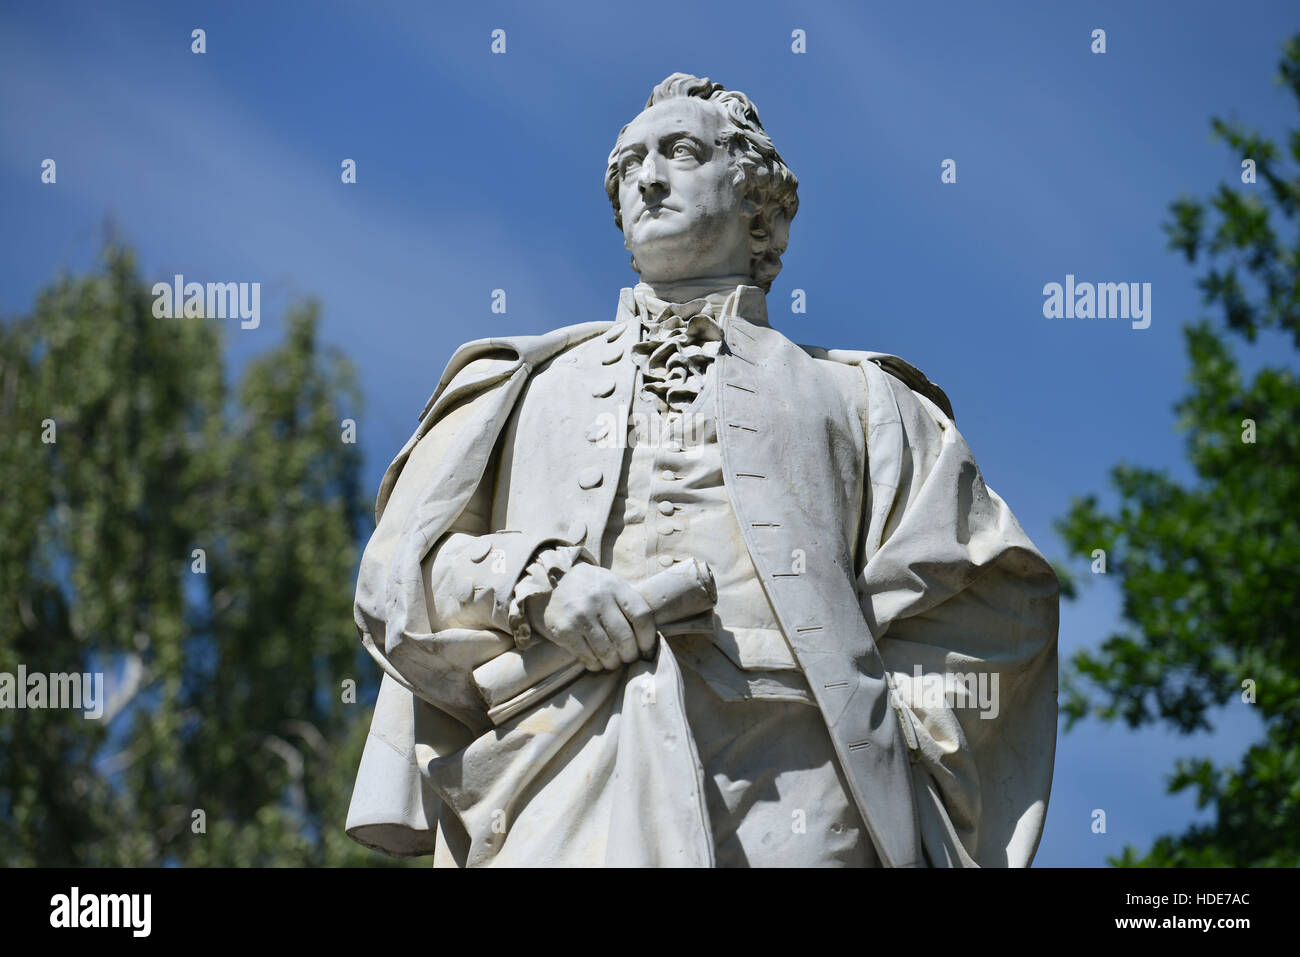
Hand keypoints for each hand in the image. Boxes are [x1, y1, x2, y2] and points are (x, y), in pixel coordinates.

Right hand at [531, 564, 656, 670]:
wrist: (549, 583)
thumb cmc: (589, 588)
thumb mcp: (610, 584)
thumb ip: (628, 604)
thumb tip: (650, 637)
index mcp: (615, 586)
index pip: (642, 616)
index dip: (648, 638)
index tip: (647, 649)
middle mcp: (598, 599)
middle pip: (625, 638)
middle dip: (631, 655)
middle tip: (629, 658)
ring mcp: (580, 615)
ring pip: (607, 652)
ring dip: (613, 663)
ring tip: (613, 662)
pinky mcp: (565, 630)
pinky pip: (588, 657)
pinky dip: (596, 664)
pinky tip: (596, 661)